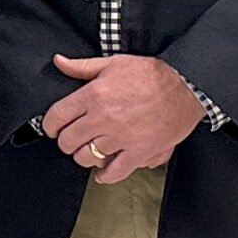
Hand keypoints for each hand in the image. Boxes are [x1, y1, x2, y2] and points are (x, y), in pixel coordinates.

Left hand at [41, 52, 203, 184]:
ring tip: (87, 151)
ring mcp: (121, 138)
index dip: (49, 125)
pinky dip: (105, 175)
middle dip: (66, 141)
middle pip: (69, 140)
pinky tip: (102, 172)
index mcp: (93, 95)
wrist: (187, 86)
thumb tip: (59, 62)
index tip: (52, 128)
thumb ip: (82, 66)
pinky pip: (115, 172)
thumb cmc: (152, 73)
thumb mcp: (113, 63)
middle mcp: (104, 118)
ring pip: (87, 157)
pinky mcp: (139, 152)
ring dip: (83, 156)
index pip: (57, 116)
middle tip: (70, 139)